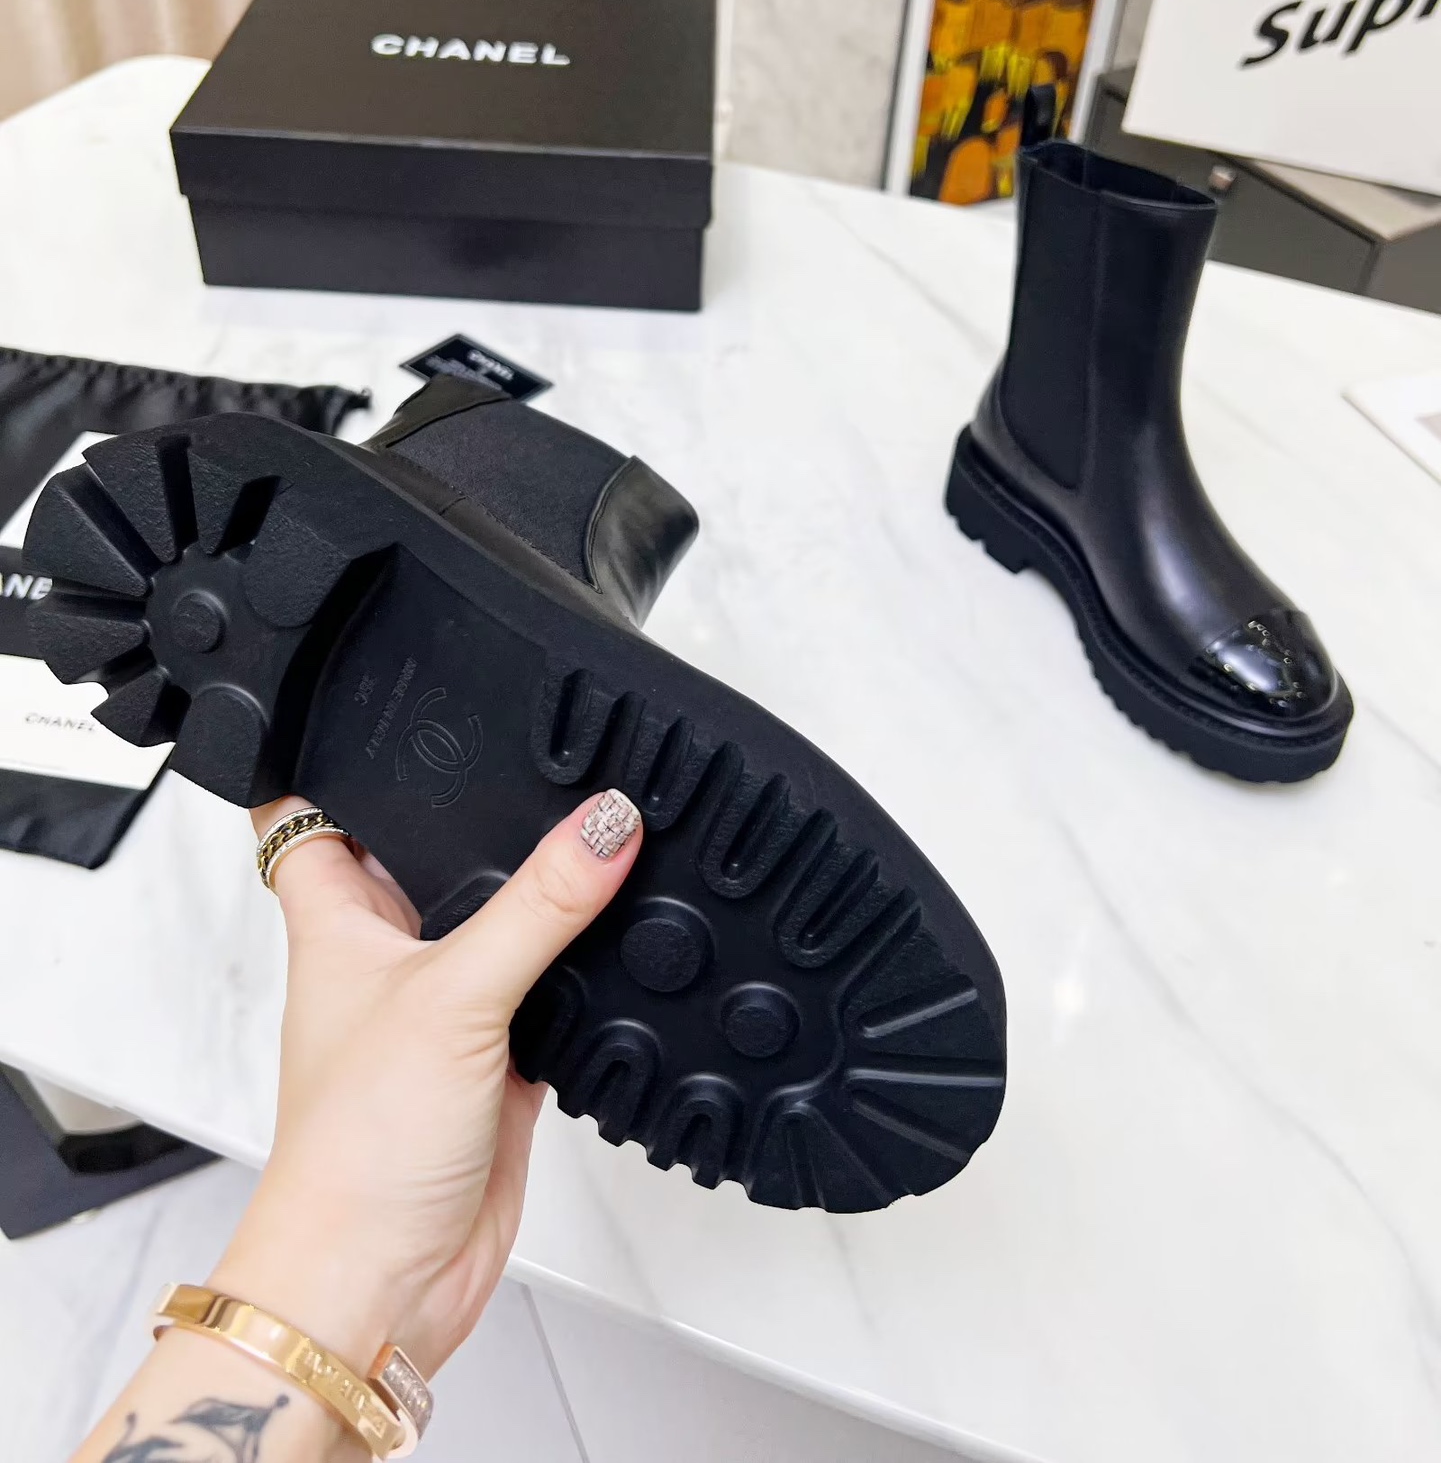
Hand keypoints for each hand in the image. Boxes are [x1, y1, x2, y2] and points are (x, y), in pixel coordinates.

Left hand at [210, 788, 641, 1380]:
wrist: (380, 1280)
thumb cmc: (354, 1148)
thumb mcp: (454, 994)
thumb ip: (539, 905)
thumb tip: (606, 823)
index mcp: (337, 922)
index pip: (314, 815)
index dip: (342, 761)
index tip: (395, 710)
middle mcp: (385, 960)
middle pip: (427, 862)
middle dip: (478, 821)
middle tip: (540, 760)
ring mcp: (442, 1014)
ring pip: (495, 928)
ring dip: (539, 900)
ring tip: (598, 835)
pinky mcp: (496, 1067)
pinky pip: (543, 999)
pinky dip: (578, 978)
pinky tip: (618, 947)